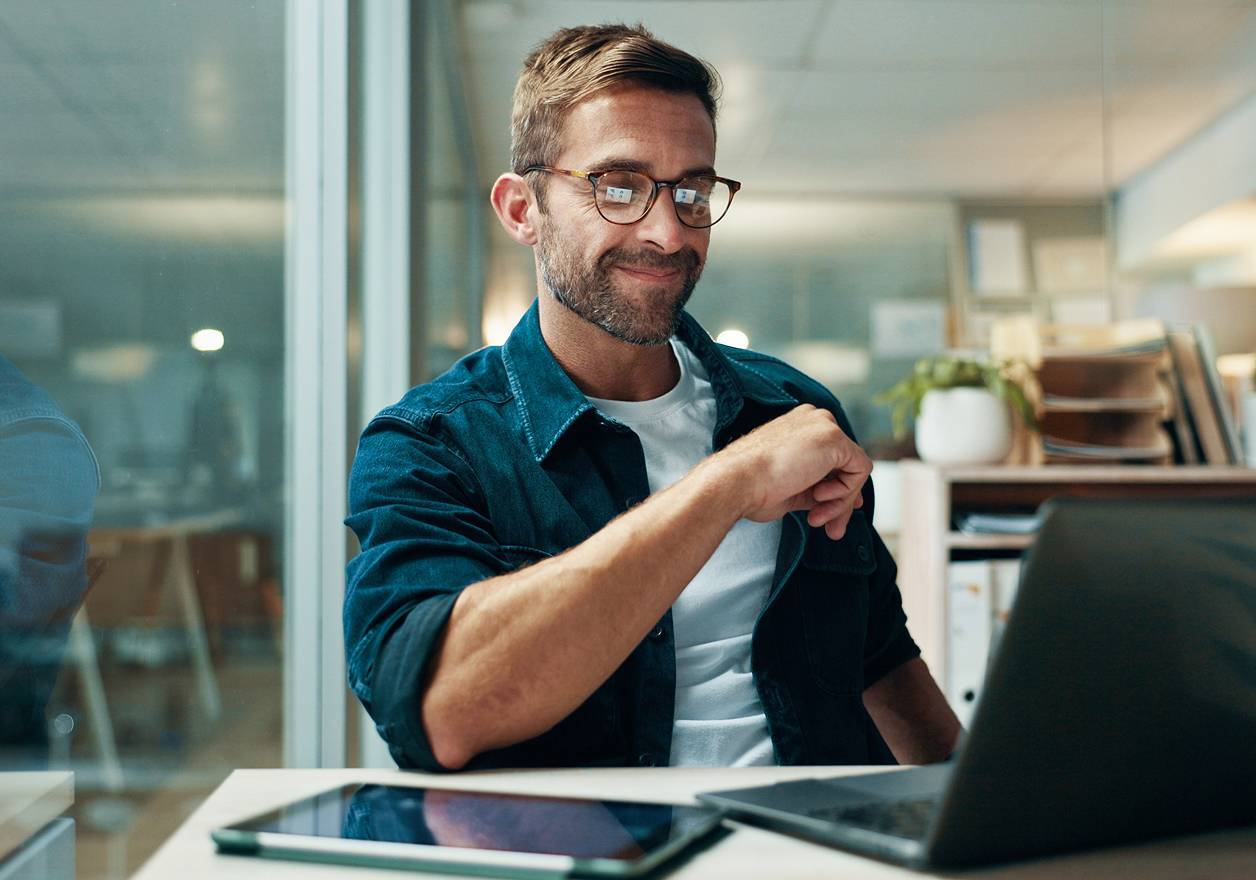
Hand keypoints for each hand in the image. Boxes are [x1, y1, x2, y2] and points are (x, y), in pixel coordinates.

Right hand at [712, 404, 871, 538]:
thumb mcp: (792, 488)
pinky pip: (859, 471)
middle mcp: (814, 420)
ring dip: (840, 502)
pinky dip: (845, 493)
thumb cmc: (753, 487)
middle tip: (831, 530)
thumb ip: (819, 488)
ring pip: (854, 470)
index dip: (836, 491)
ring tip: (817, 517)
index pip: (831, 460)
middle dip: (841, 502)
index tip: (827, 516)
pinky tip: (818, 498)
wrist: (737, 482)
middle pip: (844, 465)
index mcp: (800, 427)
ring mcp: (825, 426)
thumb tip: (846, 502)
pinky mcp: (835, 439)